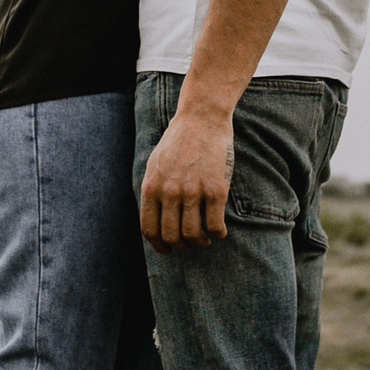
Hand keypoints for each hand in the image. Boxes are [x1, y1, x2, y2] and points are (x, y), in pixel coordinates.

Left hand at [140, 105, 232, 251]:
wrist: (202, 119)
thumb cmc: (178, 141)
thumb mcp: (155, 165)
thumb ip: (153, 191)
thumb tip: (155, 218)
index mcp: (152, 187)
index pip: (149, 229)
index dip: (158, 246)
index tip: (168, 251)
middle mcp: (170, 192)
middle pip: (171, 236)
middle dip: (181, 247)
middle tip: (190, 244)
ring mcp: (193, 192)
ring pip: (193, 235)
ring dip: (200, 243)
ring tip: (205, 240)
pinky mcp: (216, 190)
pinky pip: (215, 225)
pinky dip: (218, 234)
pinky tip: (220, 232)